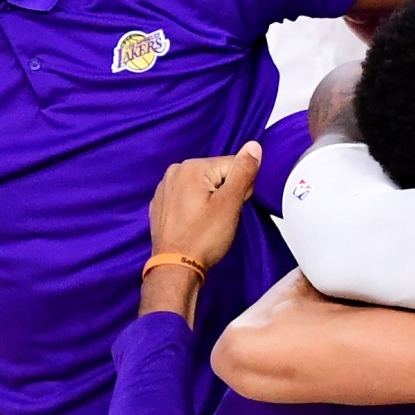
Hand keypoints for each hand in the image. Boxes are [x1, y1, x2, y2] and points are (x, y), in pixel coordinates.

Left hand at [150, 141, 263, 266]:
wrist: (175, 267)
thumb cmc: (201, 239)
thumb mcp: (230, 203)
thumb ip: (243, 171)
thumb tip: (253, 147)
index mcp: (192, 167)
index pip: (232, 165)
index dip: (241, 187)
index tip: (234, 207)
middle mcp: (175, 172)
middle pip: (216, 174)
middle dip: (224, 193)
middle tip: (221, 217)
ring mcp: (164, 188)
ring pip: (201, 186)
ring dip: (210, 201)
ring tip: (207, 223)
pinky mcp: (161, 204)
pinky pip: (186, 198)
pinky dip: (194, 208)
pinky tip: (195, 224)